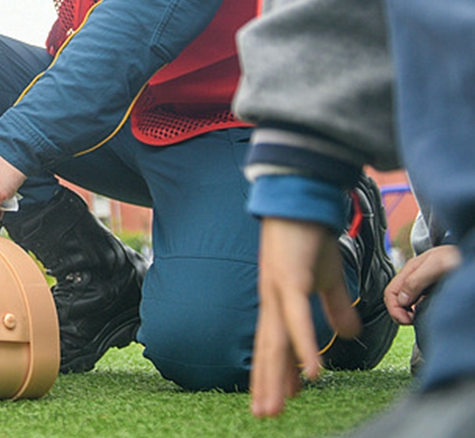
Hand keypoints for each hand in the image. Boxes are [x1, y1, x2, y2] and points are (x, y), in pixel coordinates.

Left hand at [250, 217, 358, 417]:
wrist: (301, 198)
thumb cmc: (310, 237)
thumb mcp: (325, 277)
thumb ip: (334, 306)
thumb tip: (348, 332)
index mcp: (276, 300)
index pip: (272, 343)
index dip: (274, 372)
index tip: (275, 399)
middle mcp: (271, 299)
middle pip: (266, 349)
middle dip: (265, 383)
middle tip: (264, 414)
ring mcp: (277, 290)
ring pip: (274, 341)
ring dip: (276, 375)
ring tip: (274, 405)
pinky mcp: (290, 279)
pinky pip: (296, 319)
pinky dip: (303, 345)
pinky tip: (310, 371)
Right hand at [386, 244, 460, 324]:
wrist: (471, 256)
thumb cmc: (459, 255)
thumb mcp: (435, 265)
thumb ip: (415, 281)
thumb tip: (401, 300)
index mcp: (410, 270)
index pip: (390, 293)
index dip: (394, 309)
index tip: (405, 320)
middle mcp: (414, 278)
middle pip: (395, 299)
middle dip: (399, 313)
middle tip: (411, 321)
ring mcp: (423, 285)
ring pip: (406, 303)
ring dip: (408, 314)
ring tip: (418, 318)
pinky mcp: (432, 291)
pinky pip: (418, 304)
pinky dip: (418, 312)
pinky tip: (425, 313)